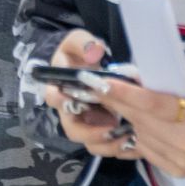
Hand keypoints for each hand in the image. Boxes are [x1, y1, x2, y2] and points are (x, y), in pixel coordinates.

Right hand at [42, 30, 120, 145]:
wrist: (88, 60)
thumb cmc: (79, 51)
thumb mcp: (79, 41)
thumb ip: (85, 44)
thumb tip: (95, 52)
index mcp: (59, 87)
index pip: (53, 98)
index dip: (59, 101)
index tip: (69, 101)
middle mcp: (70, 108)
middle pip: (72, 128)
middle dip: (89, 132)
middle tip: (110, 127)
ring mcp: (85, 120)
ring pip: (88, 141)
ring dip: (105, 141)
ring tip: (124, 135)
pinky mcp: (100, 126)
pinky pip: (104, 143)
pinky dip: (117, 144)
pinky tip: (131, 139)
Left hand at [88, 67, 184, 178]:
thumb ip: (177, 77)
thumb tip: (143, 76)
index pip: (155, 105)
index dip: (127, 94)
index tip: (104, 83)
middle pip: (144, 121)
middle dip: (119, 103)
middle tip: (99, 88)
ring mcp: (183, 161)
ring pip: (142, 137)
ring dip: (128, 119)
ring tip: (118, 102)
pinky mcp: (179, 171)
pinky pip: (148, 151)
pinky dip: (140, 135)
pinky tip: (138, 122)